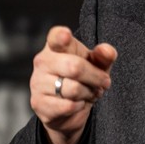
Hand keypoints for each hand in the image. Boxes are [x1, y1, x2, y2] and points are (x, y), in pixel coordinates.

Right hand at [30, 26, 116, 143]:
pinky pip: (67, 106)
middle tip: (103, 83)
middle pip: (75, 67)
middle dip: (96, 78)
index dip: (61, 36)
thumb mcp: (97, 64)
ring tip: (89, 93)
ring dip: (89, 93)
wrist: (68, 108)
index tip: (66, 35)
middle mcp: (43, 61)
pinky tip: (78, 103)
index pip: (56, 37)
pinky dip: (79, 106)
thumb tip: (107, 51)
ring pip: (73, 89)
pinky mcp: (38, 103)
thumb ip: (104, 55)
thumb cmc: (83, 78)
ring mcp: (38, 82)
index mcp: (57, 46)